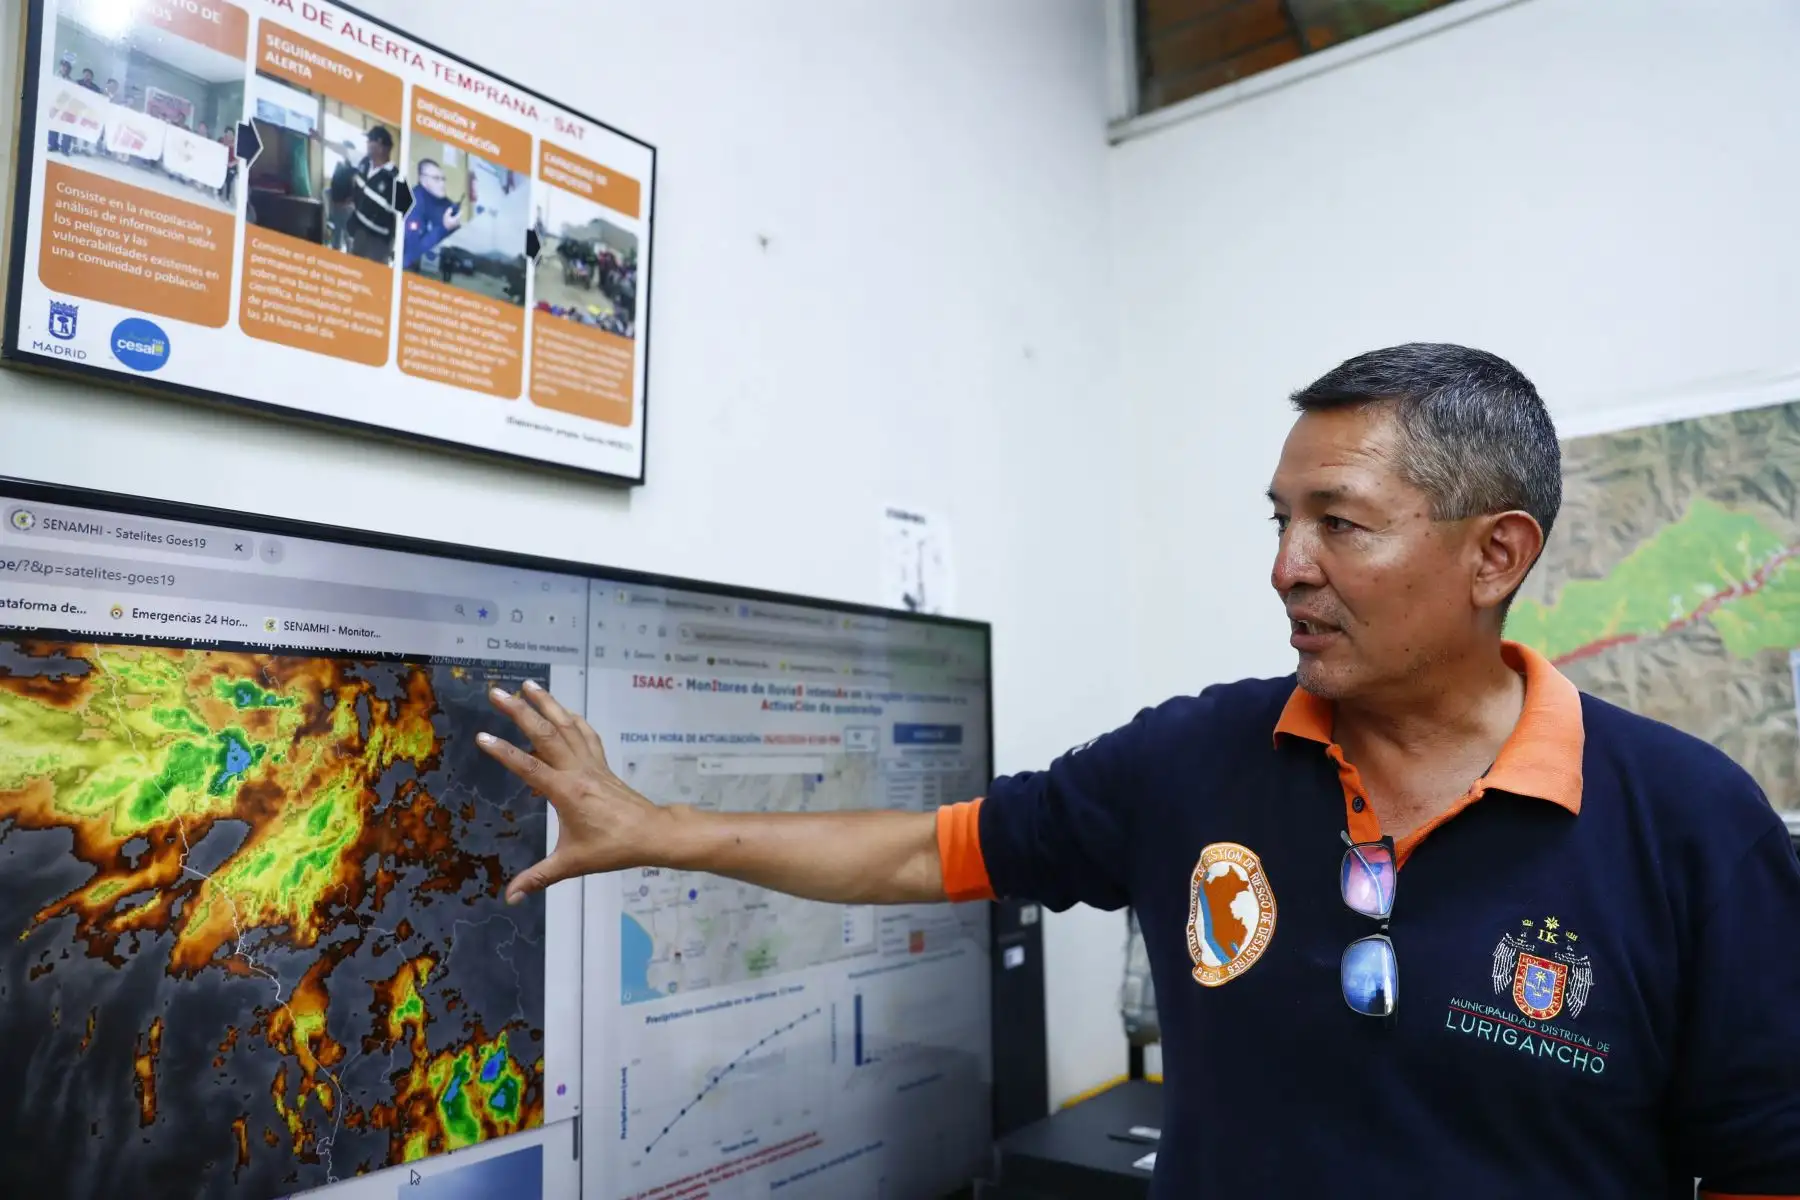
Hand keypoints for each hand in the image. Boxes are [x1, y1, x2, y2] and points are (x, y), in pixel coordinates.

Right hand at [477, 679, 666, 903]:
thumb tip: (511, 897)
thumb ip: (539, 877)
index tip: (482, 736)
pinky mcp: (602, 764)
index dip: (504, 752)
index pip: (529, 767)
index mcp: (566, 792)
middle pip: (545, 734)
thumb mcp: (573, 863)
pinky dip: (571, 719)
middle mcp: (578, 770)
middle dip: (520, 711)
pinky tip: (562, 709)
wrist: (652, 834)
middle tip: (497, 692)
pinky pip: (585, 734)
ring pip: (566, 726)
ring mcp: (591, 764)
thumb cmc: (613, 848)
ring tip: (527, 685)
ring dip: (546, 703)